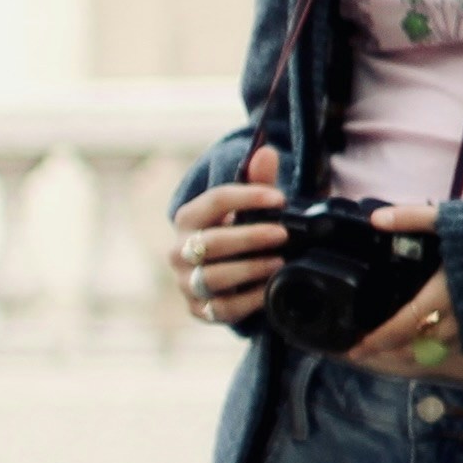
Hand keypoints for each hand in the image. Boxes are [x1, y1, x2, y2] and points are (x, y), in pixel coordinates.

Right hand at [168, 146, 286, 333]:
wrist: (232, 274)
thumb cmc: (240, 231)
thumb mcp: (250, 207)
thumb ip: (258, 181)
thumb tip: (267, 152)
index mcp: (189, 219)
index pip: (213, 202)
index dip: (247, 197)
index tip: (279, 199)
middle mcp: (180, 251)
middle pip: (209, 243)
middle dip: (249, 237)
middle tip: (282, 234)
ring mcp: (186, 282)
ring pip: (211, 277)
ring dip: (248, 269)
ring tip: (279, 262)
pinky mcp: (199, 310)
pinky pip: (221, 308)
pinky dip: (248, 300)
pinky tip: (271, 289)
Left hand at [337, 207, 455, 372]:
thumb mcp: (454, 220)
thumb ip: (414, 218)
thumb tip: (376, 218)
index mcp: (441, 295)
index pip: (401, 326)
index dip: (377, 340)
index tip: (356, 349)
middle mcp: (458, 317)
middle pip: (419, 345)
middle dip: (393, 351)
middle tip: (373, 352)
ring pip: (442, 347)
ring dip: (418, 350)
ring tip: (403, 347)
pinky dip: (445, 344)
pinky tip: (441, 336)